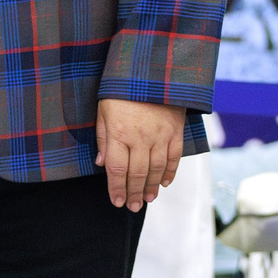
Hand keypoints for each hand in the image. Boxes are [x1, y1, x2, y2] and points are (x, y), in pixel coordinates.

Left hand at [95, 97, 182, 212]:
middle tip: (132, 207)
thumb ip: (103, 139)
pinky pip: (174, 157)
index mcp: (119, 133)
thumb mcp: (103, 111)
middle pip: (137, 173)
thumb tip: (102, 164)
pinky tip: (165, 183)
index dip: (116, 188)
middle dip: (133, 193)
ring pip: (157, 169)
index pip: (117, 169)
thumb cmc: (121, 90)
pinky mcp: (175, 131)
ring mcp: (160, 135)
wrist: (151, 71)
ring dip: (152, 187)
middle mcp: (140, 138)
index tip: (116, 202)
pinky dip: (170, 172)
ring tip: (147, 199)